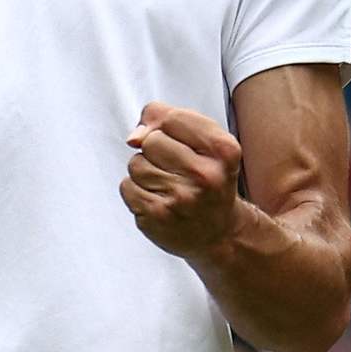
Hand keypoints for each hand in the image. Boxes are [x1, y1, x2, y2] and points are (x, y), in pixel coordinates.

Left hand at [121, 102, 242, 256]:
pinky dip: (136, 191)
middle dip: (156, 151)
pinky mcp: (157, 216)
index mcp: (223, 150)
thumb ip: (170, 122)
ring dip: (144, 172)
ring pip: (135, 163)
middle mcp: (204, 174)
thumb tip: (134, 137)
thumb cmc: (210, 183)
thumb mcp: (208, 145)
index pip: (172, 118)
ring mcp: (180, 197)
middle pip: (151, 140)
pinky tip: (157, 199)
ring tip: (167, 185)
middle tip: (175, 169)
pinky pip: (126, 186)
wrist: (219, 233)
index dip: (165, 126)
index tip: (175, 140)